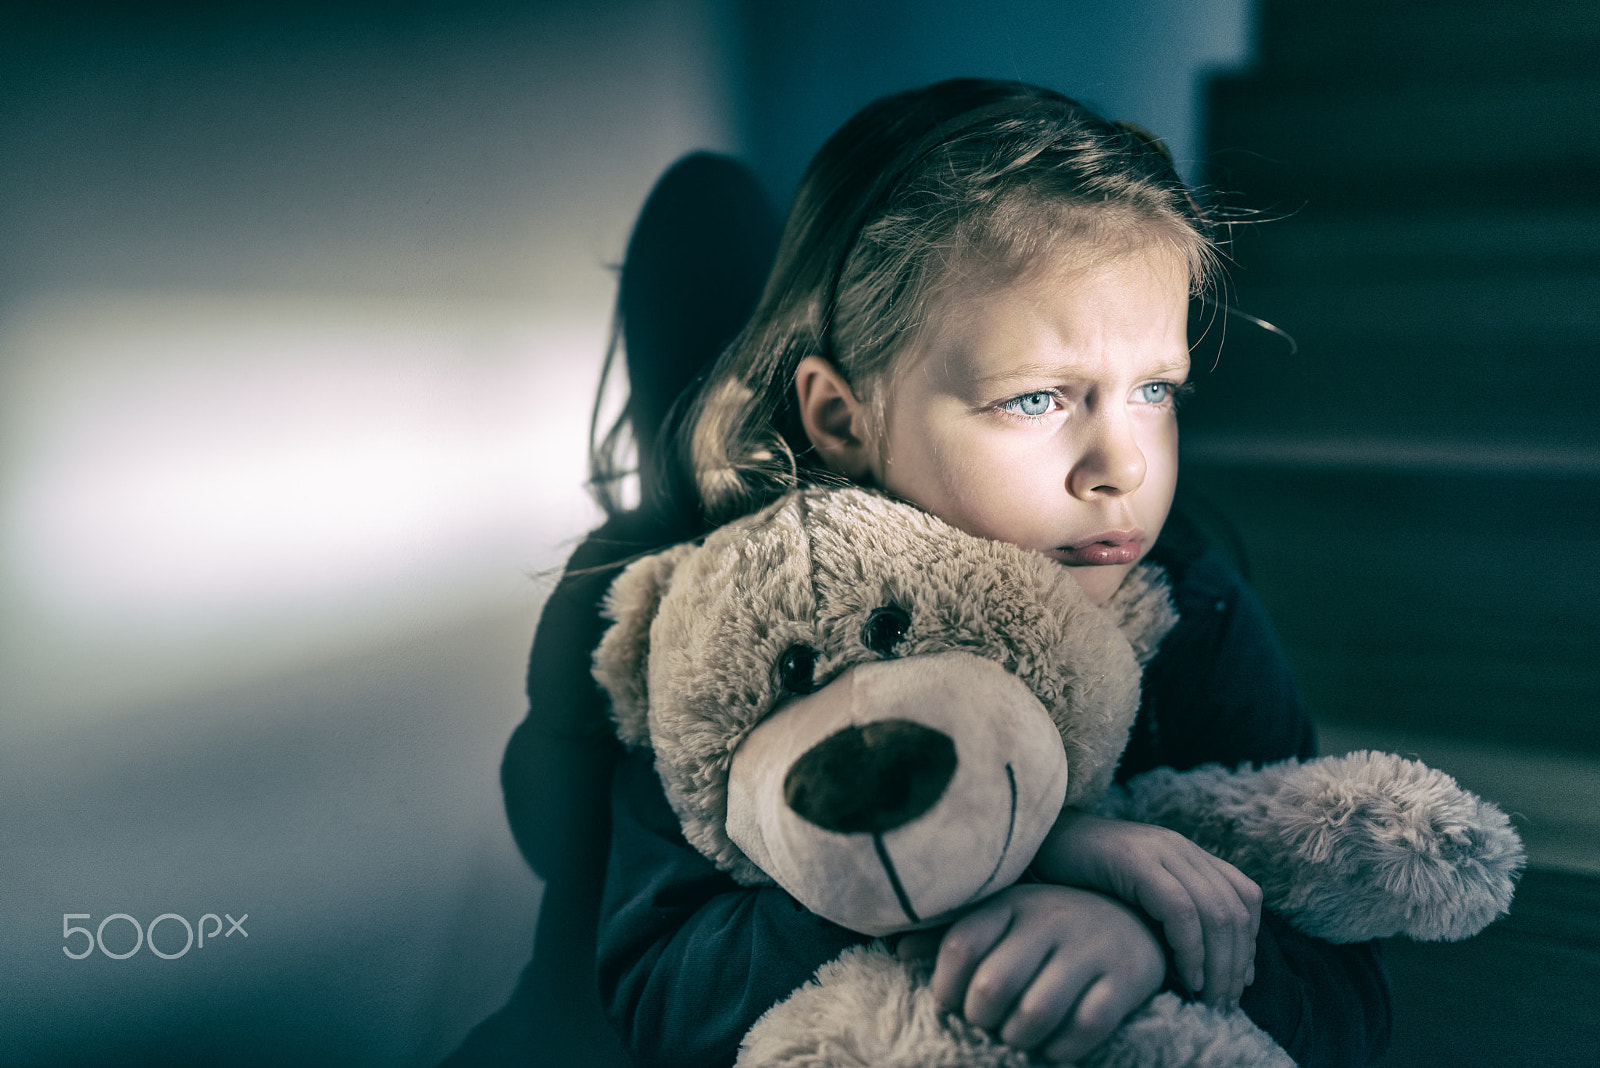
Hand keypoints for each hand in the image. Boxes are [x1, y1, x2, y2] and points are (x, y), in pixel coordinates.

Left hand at [897, 884, 1163, 1063]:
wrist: (1134, 918)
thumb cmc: (1049, 929)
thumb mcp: (1002, 921)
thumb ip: (951, 936)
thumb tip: (900, 950)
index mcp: (1013, 903)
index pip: (960, 944)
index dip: (946, 986)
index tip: (951, 1001)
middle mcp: (1051, 919)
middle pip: (993, 985)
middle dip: (981, 1019)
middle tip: (989, 1022)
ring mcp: (1091, 948)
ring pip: (1037, 1012)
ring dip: (1019, 1038)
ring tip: (1018, 1035)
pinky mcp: (1126, 978)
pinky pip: (1086, 1027)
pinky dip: (1062, 1048)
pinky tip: (1055, 1045)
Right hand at [1031, 811, 1261, 1006]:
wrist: (1038, 840)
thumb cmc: (1081, 877)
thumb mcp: (1136, 892)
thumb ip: (1170, 914)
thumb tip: (1206, 967)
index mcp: (1186, 852)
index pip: (1245, 896)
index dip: (1250, 942)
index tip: (1238, 983)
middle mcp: (1180, 847)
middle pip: (1235, 909)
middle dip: (1236, 964)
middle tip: (1225, 1002)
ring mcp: (1161, 850)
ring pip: (1216, 912)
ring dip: (1219, 963)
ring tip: (1208, 997)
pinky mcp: (1138, 861)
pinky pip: (1181, 909)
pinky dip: (1191, 948)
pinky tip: (1185, 976)